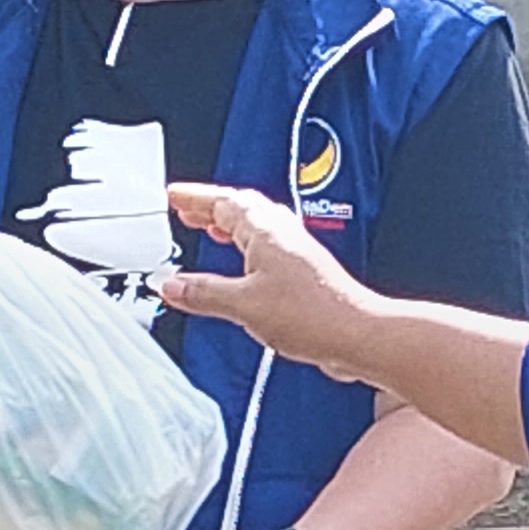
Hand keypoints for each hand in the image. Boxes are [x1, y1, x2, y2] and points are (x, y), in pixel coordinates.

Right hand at [154, 182, 388, 381]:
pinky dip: (245, 247)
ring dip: (228, 224)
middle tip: (186, 210)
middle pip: (240, 207)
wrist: (356, 334)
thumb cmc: (313, 314)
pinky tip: (241, 265)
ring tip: (208, 230)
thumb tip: (172, 286)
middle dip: (210, 207)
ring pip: (255, 226)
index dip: (194, 198)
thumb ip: (204, 293)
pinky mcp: (303, 271)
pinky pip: (266, 247)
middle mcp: (281, 233)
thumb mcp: (243, 305)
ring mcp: (295, 250)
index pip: (221, 201)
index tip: (174, 195)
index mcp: (264, 230)